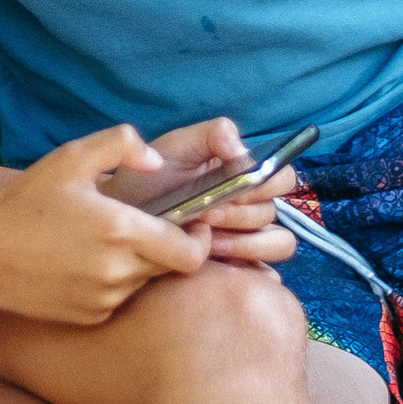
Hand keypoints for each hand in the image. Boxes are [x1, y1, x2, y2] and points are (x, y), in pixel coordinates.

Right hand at [0, 125, 210, 323]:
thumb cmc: (26, 202)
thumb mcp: (71, 158)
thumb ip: (122, 145)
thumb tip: (158, 161)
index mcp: (121, 231)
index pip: (192, 253)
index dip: (201, 239)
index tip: (193, 222)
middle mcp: (118, 271)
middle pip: (173, 267)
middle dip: (170, 246)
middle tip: (150, 225)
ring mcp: (104, 299)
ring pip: (145, 281)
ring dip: (141, 263)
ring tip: (108, 240)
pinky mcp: (90, 316)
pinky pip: (120, 297)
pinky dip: (116, 280)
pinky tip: (88, 261)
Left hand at [106, 117, 300, 264]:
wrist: (121, 217)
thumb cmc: (149, 179)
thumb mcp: (177, 146)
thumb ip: (214, 134)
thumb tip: (244, 153)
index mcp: (243, 173)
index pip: (281, 176)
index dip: (262, 184)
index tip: (229, 188)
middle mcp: (250, 204)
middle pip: (274, 210)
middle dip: (241, 213)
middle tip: (206, 214)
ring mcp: (247, 236)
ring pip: (278, 241)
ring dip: (244, 239)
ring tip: (206, 237)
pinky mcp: (239, 264)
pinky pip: (266, 269)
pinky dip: (247, 260)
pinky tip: (213, 255)